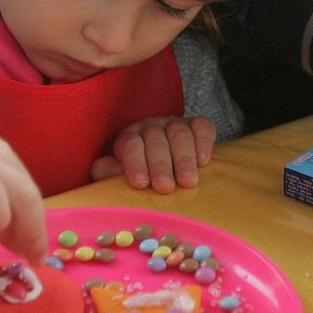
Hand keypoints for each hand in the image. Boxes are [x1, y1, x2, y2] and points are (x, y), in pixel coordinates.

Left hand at [92, 116, 214, 192]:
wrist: (167, 167)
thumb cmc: (141, 177)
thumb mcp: (118, 177)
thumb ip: (108, 174)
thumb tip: (113, 170)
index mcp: (129, 138)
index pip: (130, 145)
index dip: (134, 163)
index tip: (140, 183)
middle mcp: (151, 127)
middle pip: (156, 140)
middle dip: (160, 165)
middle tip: (165, 187)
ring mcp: (175, 124)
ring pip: (179, 134)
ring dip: (184, 159)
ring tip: (187, 182)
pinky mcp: (197, 126)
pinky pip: (202, 127)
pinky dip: (204, 142)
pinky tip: (203, 161)